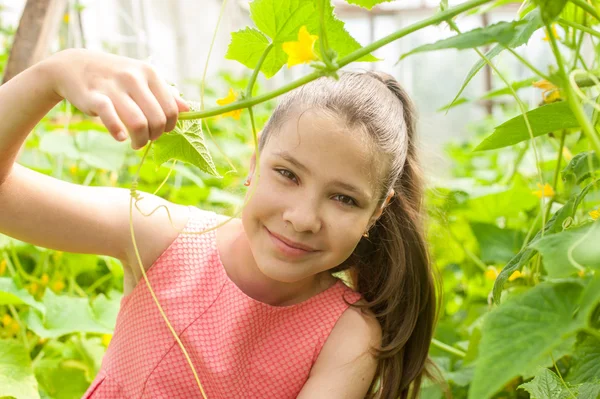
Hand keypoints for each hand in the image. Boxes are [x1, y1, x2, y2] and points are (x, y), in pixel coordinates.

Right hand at [45, 49, 188, 149]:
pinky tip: (120, 137)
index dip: (169, 126)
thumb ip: (165, 94)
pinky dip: (118, 132)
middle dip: (155, 136)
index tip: (160, 131)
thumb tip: (188, 109)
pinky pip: (112, 119)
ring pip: (139, 123)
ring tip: (135, 143)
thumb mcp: (142, 79)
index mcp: (150, 73)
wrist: (74, 66)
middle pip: (158, 120)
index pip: (172, 109)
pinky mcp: (95, 97)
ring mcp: (114, 87)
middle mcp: (134, 78)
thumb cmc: (115, 77)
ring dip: (140, 140)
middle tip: (146, 139)